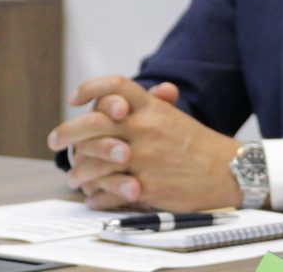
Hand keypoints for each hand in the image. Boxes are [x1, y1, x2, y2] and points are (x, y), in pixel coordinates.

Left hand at [47, 77, 240, 210]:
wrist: (227, 171)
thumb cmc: (198, 145)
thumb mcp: (175, 117)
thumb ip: (151, 105)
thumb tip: (130, 95)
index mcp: (152, 108)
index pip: (116, 86)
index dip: (91, 87)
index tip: (75, 98)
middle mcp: (145, 128)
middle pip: (93, 122)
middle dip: (66, 132)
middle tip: (54, 140)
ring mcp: (144, 157)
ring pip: (94, 161)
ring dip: (78, 171)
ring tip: (74, 178)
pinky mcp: (146, 186)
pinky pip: (109, 191)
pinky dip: (97, 196)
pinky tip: (93, 197)